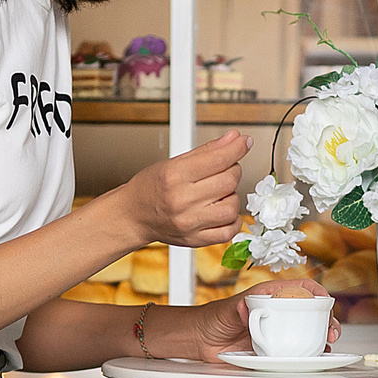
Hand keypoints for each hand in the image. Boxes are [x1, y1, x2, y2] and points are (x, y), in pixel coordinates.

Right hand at [118, 132, 248, 247]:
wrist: (133, 216)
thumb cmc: (151, 188)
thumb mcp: (174, 162)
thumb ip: (208, 150)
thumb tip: (234, 137)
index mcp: (174, 176)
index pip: (218, 159)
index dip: (237, 148)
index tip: (244, 142)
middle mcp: (182, 200)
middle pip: (229, 181)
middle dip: (233, 170)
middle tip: (224, 170)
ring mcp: (190, 222)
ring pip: (232, 206)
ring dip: (232, 195)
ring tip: (218, 192)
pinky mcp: (196, 240)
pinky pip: (229, 230)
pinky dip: (232, 219)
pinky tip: (222, 210)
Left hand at [177, 275, 340, 362]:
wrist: (202, 340)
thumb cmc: (215, 317)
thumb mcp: (228, 309)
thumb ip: (239, 308)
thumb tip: (248, 310)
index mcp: (272, 295)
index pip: (302, 288)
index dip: (318, 293)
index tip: (326, 302)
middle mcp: (279, 312)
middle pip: (312, 311)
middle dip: (327, 319)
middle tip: (331, 331)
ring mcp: (279, 330)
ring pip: (309, 330)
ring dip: (323, 336)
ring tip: (329, 344)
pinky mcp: (275, 348)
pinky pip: (298, 349)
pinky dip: (310, 352)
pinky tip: (318, 355)